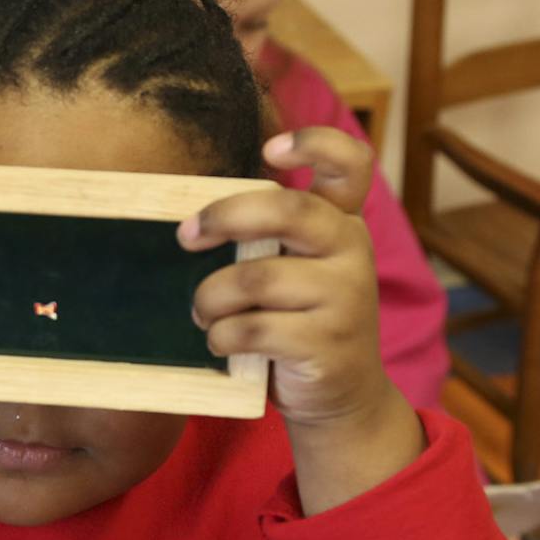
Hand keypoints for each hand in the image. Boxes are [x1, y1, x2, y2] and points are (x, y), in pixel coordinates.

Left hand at [184, 127, 422, 512]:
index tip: (271, 150)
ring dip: (210, 297)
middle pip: (288, 210)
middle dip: (225, 216)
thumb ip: (271, 238)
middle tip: (186, 236)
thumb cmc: (302, 322)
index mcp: (343, 224)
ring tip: (202, 312)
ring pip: (255, 278)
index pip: (352, 164)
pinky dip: (222, 336)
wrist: (342, 396)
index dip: (316, 144)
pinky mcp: (326, 343)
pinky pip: (252, 328)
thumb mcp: (299, 270)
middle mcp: (353, 251)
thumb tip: (192, 220)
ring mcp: (345, 298)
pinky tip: (221, 342)